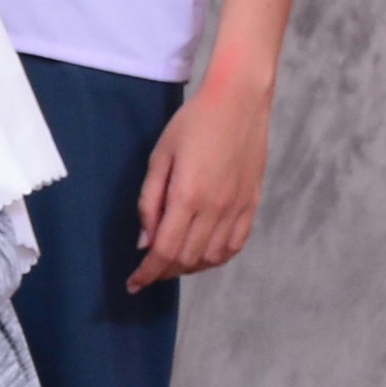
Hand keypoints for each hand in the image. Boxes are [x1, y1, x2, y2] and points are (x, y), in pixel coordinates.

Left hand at [128, 73, 274, 290]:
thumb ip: (150, 201)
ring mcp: (237, 208)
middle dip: (164, 272)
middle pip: (186, 259)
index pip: (164, 251)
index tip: (134, 284)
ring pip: (211, 258)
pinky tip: (202, 254)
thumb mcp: (160, 157)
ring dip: (188, 267)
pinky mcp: (251, 204)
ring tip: (172, 262)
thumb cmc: (193, 123)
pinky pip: (235, 245)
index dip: (147, 274)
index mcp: (188, 196)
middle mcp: (215, 208)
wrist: (238, 102)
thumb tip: (144, 242)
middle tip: (148, 270)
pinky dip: (216, 258)